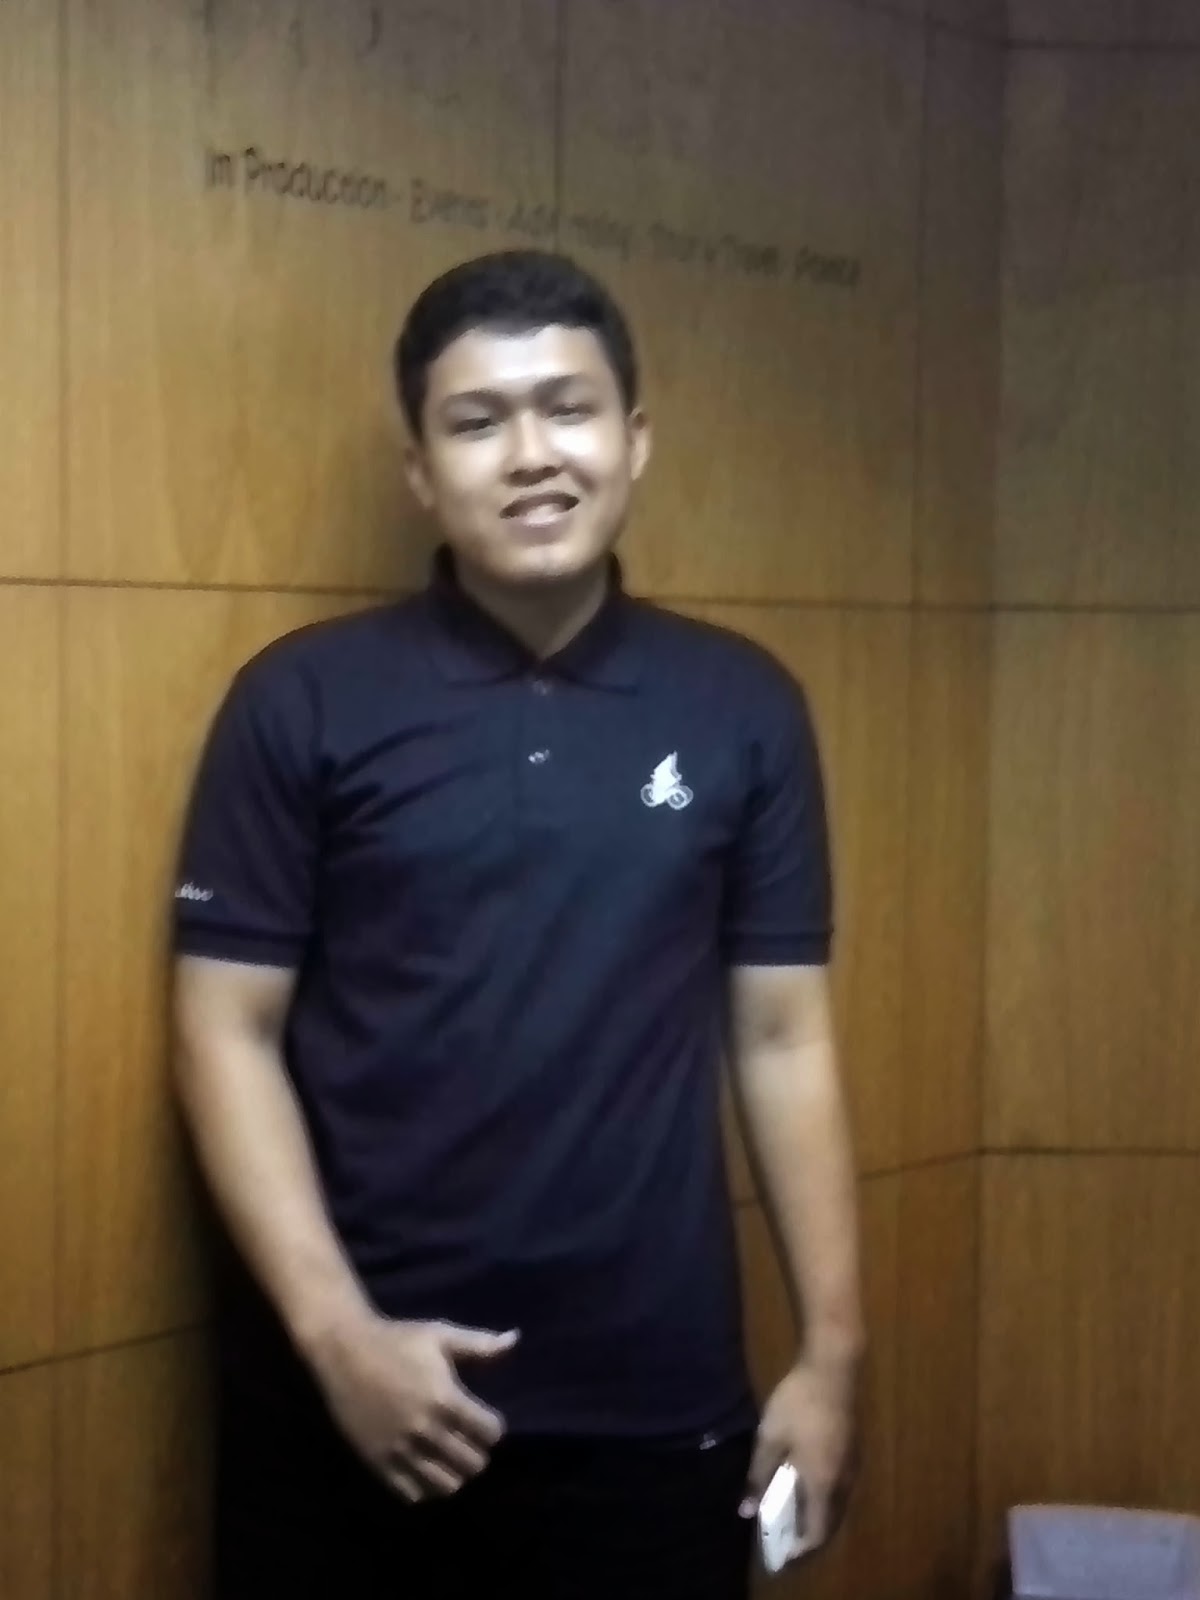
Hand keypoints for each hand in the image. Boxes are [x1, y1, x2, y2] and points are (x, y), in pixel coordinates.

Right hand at [310, 1311, 519, 1500]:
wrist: (344, 1352)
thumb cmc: (397, 1340)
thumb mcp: (440, 1335)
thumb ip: (480, 1345)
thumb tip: (515, 1339)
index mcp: (444, 1399)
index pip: (490, 1433)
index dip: (493, 1427)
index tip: (485, 1420)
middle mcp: (425, 1430)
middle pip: (473, 1464)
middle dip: (477, 1452)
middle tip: (468, 1439)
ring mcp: (401, 1450)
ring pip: (446, 1486)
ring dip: (455, 1472)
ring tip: (449, 1455)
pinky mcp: (379, 1463)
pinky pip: (413, 1494)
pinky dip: (426, 1487)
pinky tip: (425, 1467)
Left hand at [740, 1356, 858, 1562]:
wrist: (831, 1367)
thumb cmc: (797, 1403)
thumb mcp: (769, 1437)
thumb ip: (758, 1476)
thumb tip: (746, 1510)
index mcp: (823, 1483)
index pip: (817, 1531)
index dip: (801, 1547)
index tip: (782, 1552)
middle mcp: (843, 1480)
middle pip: (830, 1521)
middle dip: (807, 1533)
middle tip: (782, 1533)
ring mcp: (852, 1463)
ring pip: (836, 1502)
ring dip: (816, 1513)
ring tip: (788, 1509)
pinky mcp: (852, 1448)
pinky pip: (839, 1485)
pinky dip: (823, 1494)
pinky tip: (803, 1481)